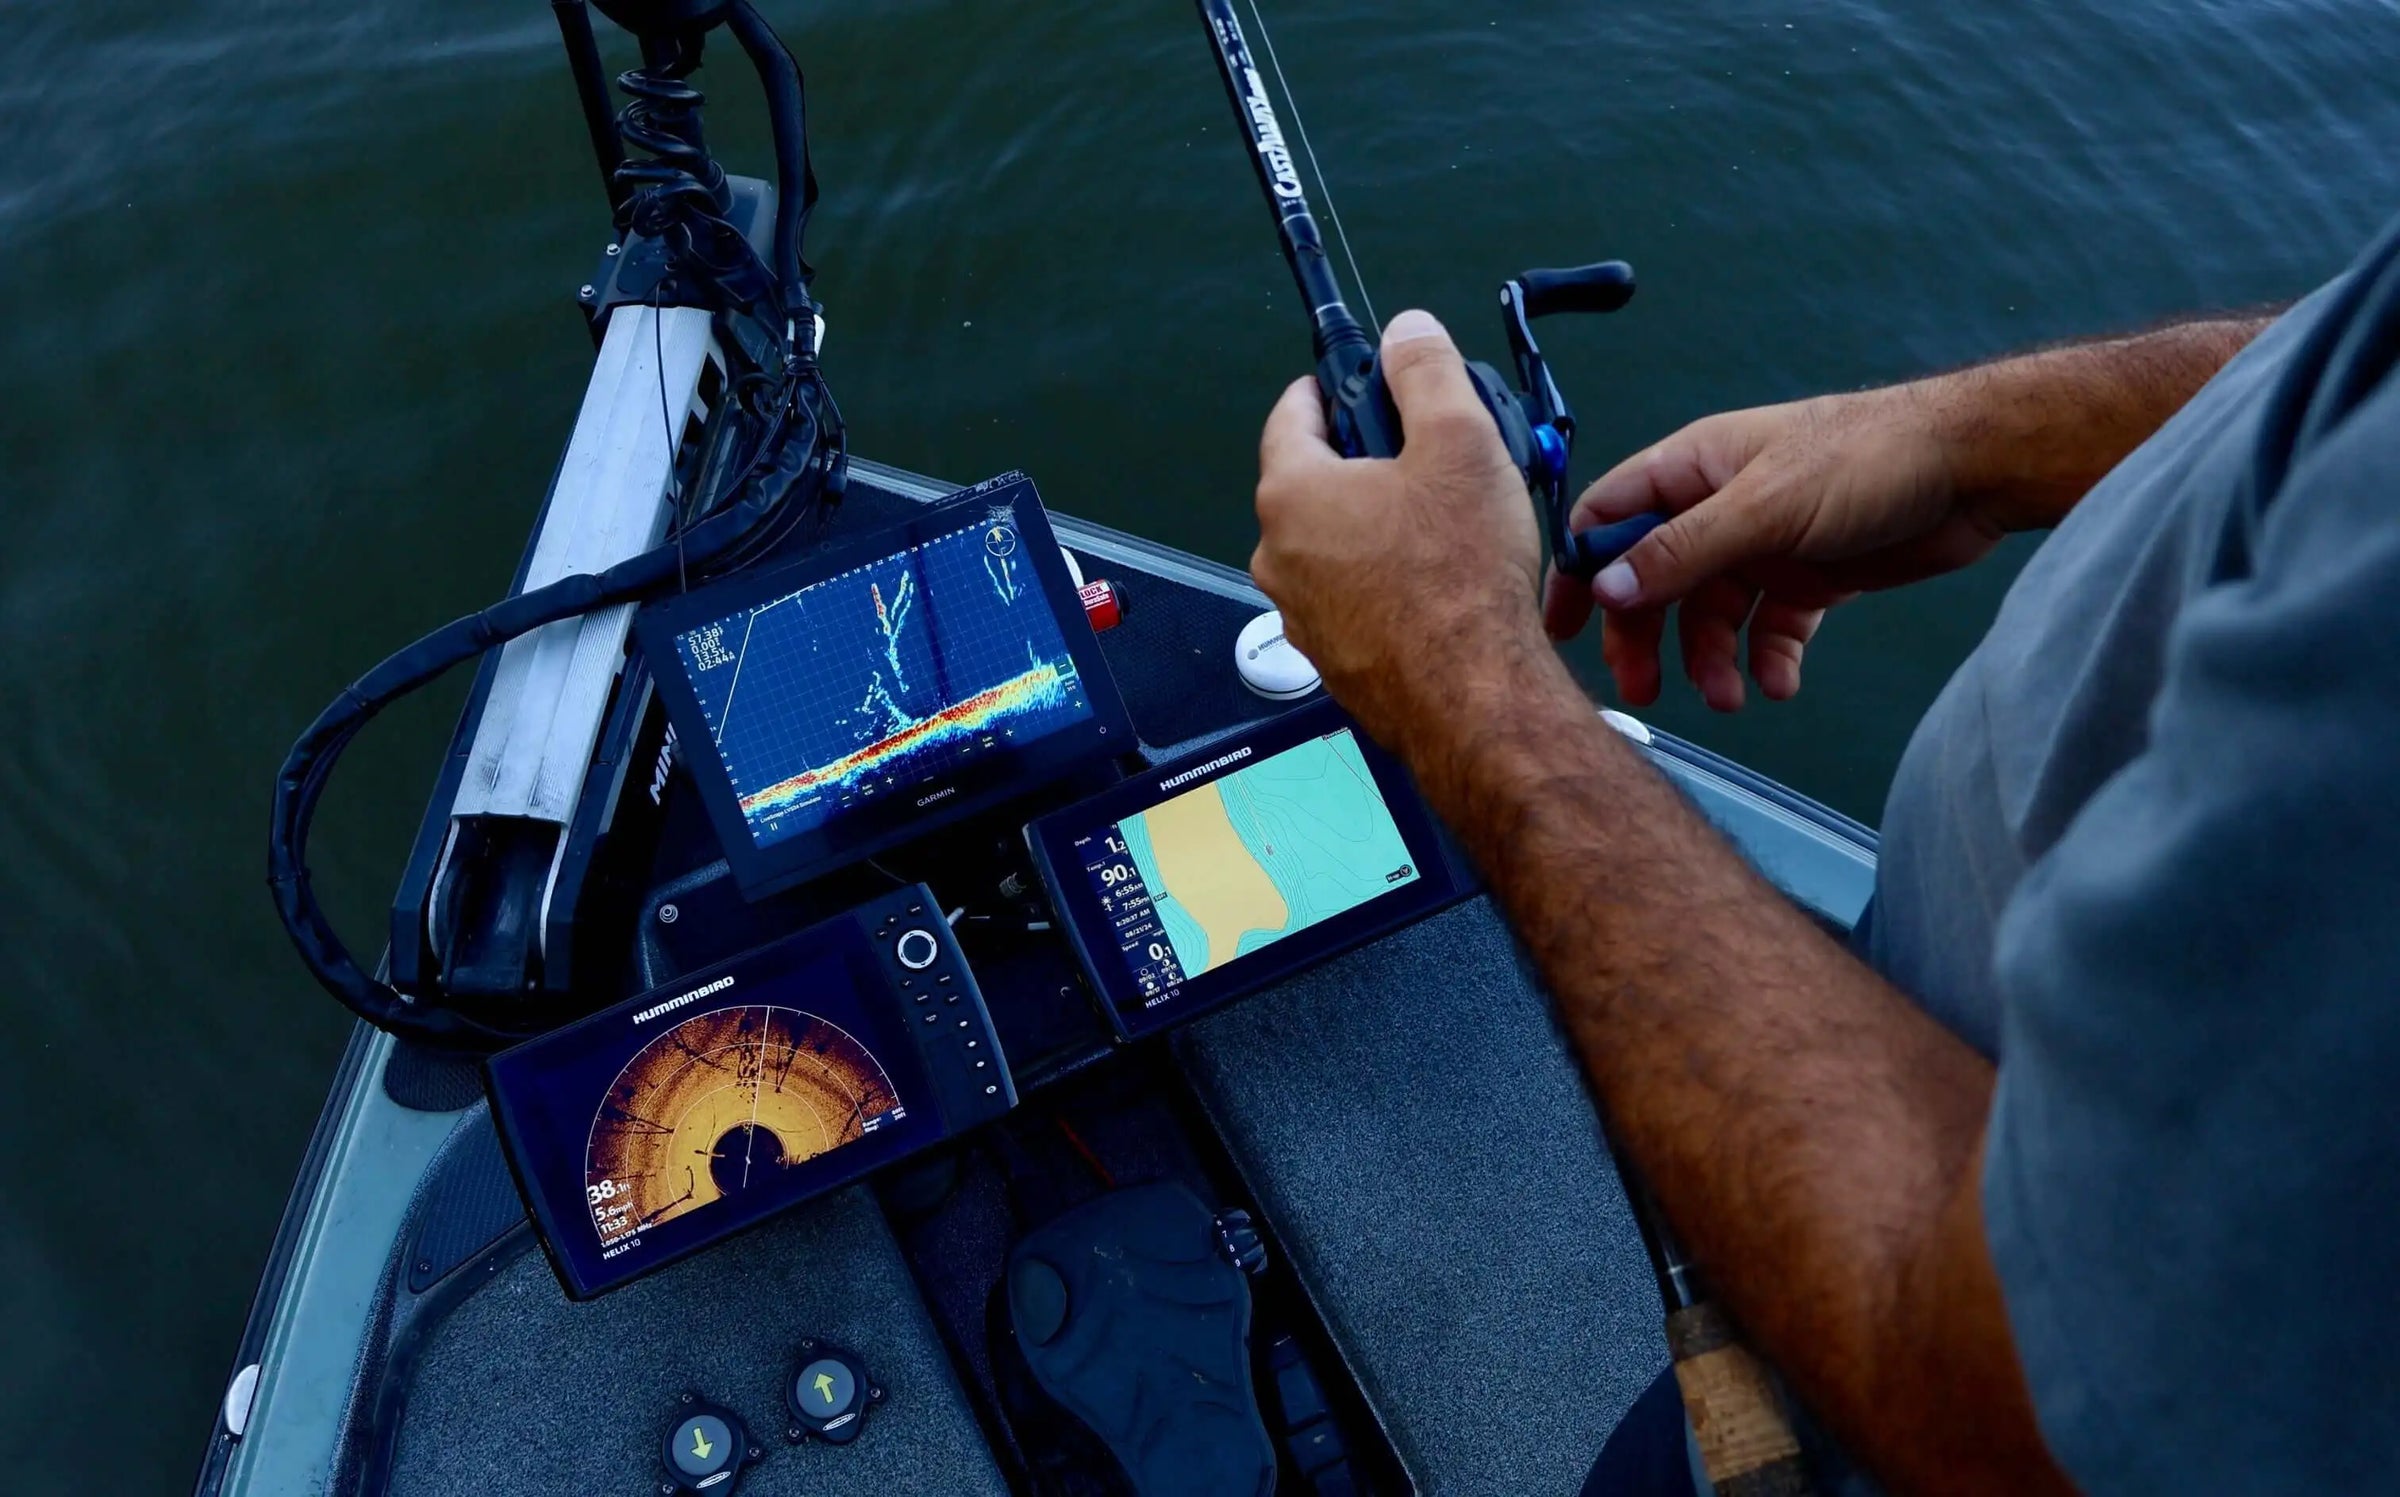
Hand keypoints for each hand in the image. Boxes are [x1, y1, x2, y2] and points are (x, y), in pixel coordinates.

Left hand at [1253, 309, 1545, 747]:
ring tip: (1448, 526)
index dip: (1328, 387)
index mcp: (1293, 493)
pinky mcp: (1334, 656)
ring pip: (1336, 544)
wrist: (1473, 697)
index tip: (1352, 380)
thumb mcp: (1460, 442)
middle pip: (1316, 481)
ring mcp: (1302, 613)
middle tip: (1428, 455)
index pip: (1292, 414)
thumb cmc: (1460, 579)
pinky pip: (1353, 597)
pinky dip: (1387, 581)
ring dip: (1379, 526)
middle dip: (1367, 461)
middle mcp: (1280, 556)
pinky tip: (1441, 583)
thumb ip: (1426, 373)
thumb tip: (1407, 333)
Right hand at [1541, 384, 2004, 710]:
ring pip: (1712, 615)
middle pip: (1655, 581)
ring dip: (1711, 660)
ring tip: (1731, 698)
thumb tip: (1606, 591)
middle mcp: (1719, 508)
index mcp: (1693, 469)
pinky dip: (1768, 660)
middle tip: (1645, 690)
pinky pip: (1769, 631)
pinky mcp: (1809, 579)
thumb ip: (1682, 551)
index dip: (1580, 570)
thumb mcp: (1763, 507)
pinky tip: (1780, 684)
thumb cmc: (1865, 460)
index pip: (1610, 519)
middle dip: (1647, 637)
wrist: (1971, 471)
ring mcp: (1764, 546)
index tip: (1561, 628)